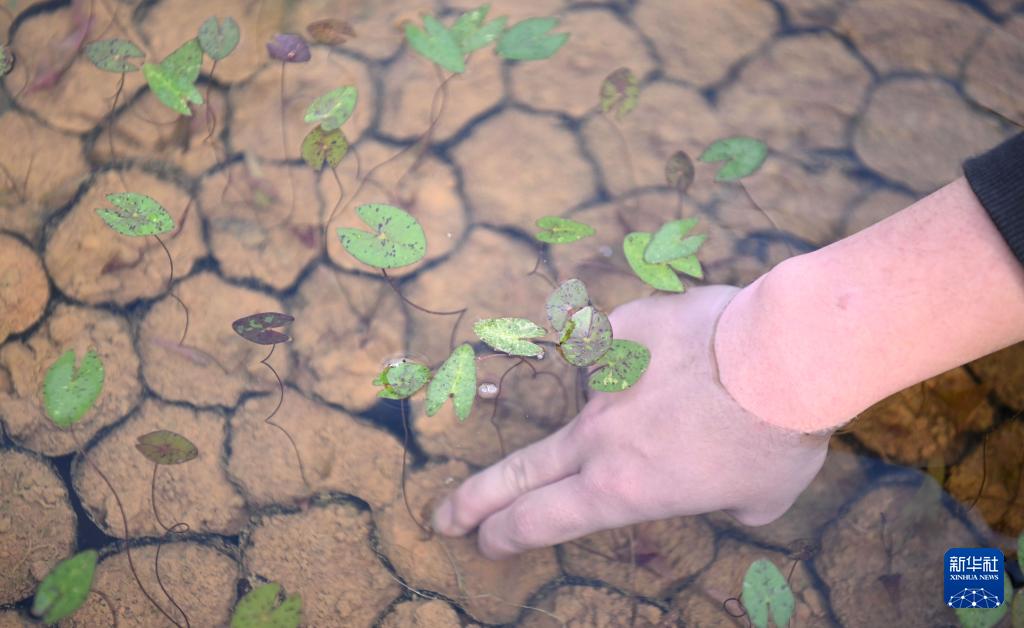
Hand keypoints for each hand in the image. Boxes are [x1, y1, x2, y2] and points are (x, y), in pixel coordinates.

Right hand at [431, 285, 831, 558]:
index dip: (506, 535)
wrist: (781, 356)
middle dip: (475, 500)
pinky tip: (694, 348)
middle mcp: (600, 436)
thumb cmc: (774, 439)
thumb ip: (717, 499)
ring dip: (640, 404)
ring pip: (603, 398)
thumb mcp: (756, 500)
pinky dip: (656, 352)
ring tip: (696, 397)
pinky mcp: (620, 328)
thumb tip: (718, 485)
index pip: (541, 520)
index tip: (485, 541)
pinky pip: (629, 346)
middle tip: (446, 515)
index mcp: (621, 488)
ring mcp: (603, 378)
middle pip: (519, 473)